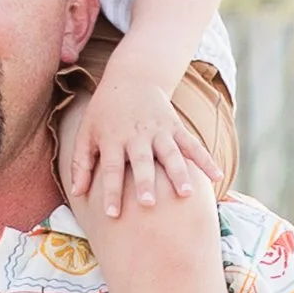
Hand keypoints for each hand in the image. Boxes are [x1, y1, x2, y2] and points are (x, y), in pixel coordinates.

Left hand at [69, 69, 220, 222]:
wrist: (132, 78)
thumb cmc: (104, 113)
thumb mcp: (87, 133)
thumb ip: (81, 163)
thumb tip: (76, 193)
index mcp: (113, 138)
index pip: (111, 168)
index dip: (111, 191)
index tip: (111, 214)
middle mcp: (137, 135)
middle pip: (142, 162)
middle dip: (145, 182)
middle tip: (148, 204)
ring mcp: (159, 130)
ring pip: (171, 154)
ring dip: (178, 173)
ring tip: (186, 194)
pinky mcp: (176, 127)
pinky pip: (193, 145)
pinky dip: (206, 160)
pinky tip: (217, 177)